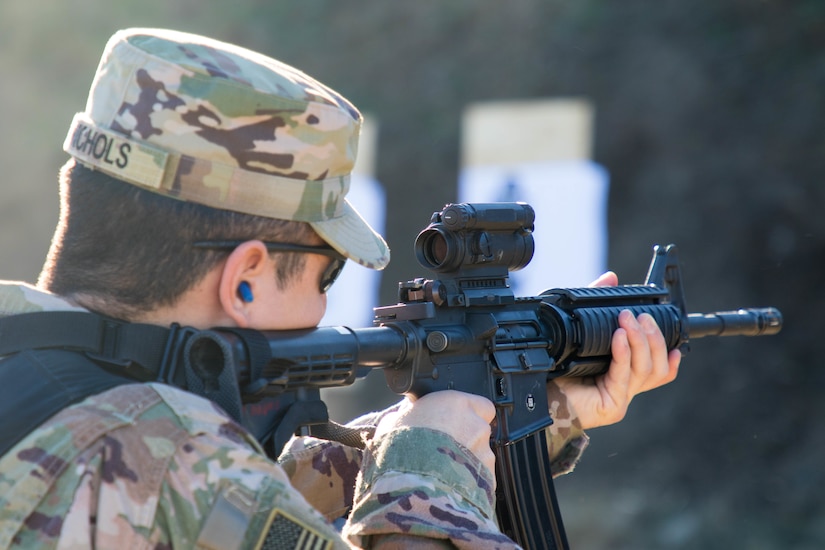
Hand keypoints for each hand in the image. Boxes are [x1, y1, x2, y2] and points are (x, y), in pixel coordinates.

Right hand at [375, 390, 495, 478]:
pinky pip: (481, 479)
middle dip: (468, 439)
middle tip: (445, 450)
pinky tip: (451, 487)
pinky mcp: (487, 478)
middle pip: (480, 430)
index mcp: (455, 403)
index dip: (469, 414)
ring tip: (444, 473)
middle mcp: (475, 424)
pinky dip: (469, 483)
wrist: (412, 484)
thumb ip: (405, 415)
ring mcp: (484, 452)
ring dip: (468, 462)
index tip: (454, 422)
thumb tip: (403, 415)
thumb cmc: (400, 450)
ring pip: (482, 455)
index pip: (479, 404)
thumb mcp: (392, 423)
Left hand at [552, 271, 680, 428]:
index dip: (669, 354)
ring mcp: (620, 397)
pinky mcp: (611, 405)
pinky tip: (619, 339)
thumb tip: (611, 278)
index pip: (658, 369)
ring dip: (641, 341)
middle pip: (657, 366)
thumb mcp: (581, 332)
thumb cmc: (557, 368)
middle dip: (653, 337)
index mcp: (622, 375)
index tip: (673, 335)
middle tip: (640, 316)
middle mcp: (625, 387)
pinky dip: (624, 354)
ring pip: (646, 370)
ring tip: (628, 321)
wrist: (540, 395)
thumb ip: (597, 306)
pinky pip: (623, 376)